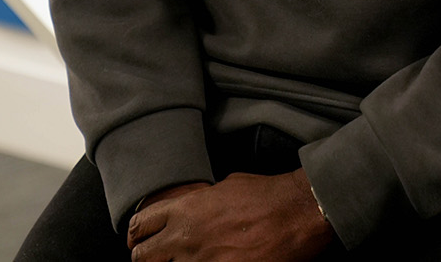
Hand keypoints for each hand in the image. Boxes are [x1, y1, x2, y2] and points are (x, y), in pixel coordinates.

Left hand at [126, 169, 334, 260]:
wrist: (300, 212)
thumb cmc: (271, 195)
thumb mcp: (230, 185)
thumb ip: (204, 201)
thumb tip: (198, 209)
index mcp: (186, 209)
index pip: (140, 225)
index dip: (139, 234)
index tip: (143, 239)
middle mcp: (185, 237)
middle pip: (141, 257)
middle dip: (147, 258)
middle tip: (159, 258)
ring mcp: (200, 261)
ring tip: (196, 258)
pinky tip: (218, 261)